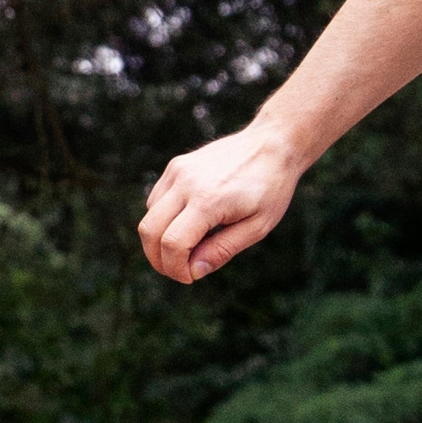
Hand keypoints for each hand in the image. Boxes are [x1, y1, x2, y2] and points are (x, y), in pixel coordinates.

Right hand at [137, 124, 302, 284]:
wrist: (273, 144)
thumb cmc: (271, 188)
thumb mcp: (257, 227)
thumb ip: (223, 250)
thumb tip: (193, 272)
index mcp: (209, 200)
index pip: (173, 243)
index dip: (175, 268)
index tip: (190, 278)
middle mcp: (186, 183)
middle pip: (149, 230)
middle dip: (158, 259)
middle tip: (178, 272)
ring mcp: (178, 171)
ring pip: (150, 215)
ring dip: (160, 239)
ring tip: (188, 250)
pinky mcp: (176, 166)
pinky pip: (156, 200)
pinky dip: (164, 219)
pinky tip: (189, 226)